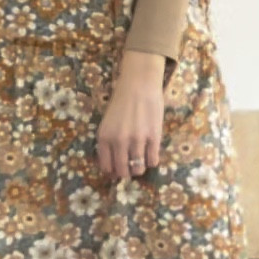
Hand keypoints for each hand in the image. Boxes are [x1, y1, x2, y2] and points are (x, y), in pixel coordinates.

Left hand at [96, 49, 165, 179]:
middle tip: (131, 168)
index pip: (106, 167)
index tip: (118, 170)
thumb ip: (108, 142)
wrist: (139, 84)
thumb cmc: (121, 102)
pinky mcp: (153, 137)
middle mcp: (119, 141)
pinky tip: (151, 152)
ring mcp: (137, 140)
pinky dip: (152, 160)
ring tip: (141, 161)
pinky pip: (153, 160)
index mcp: (104, 138)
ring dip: (139, 168)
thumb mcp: (107, 123)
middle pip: (123, 171)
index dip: (113, 172)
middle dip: (127, 173)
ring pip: (138, 169)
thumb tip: (114, 165)